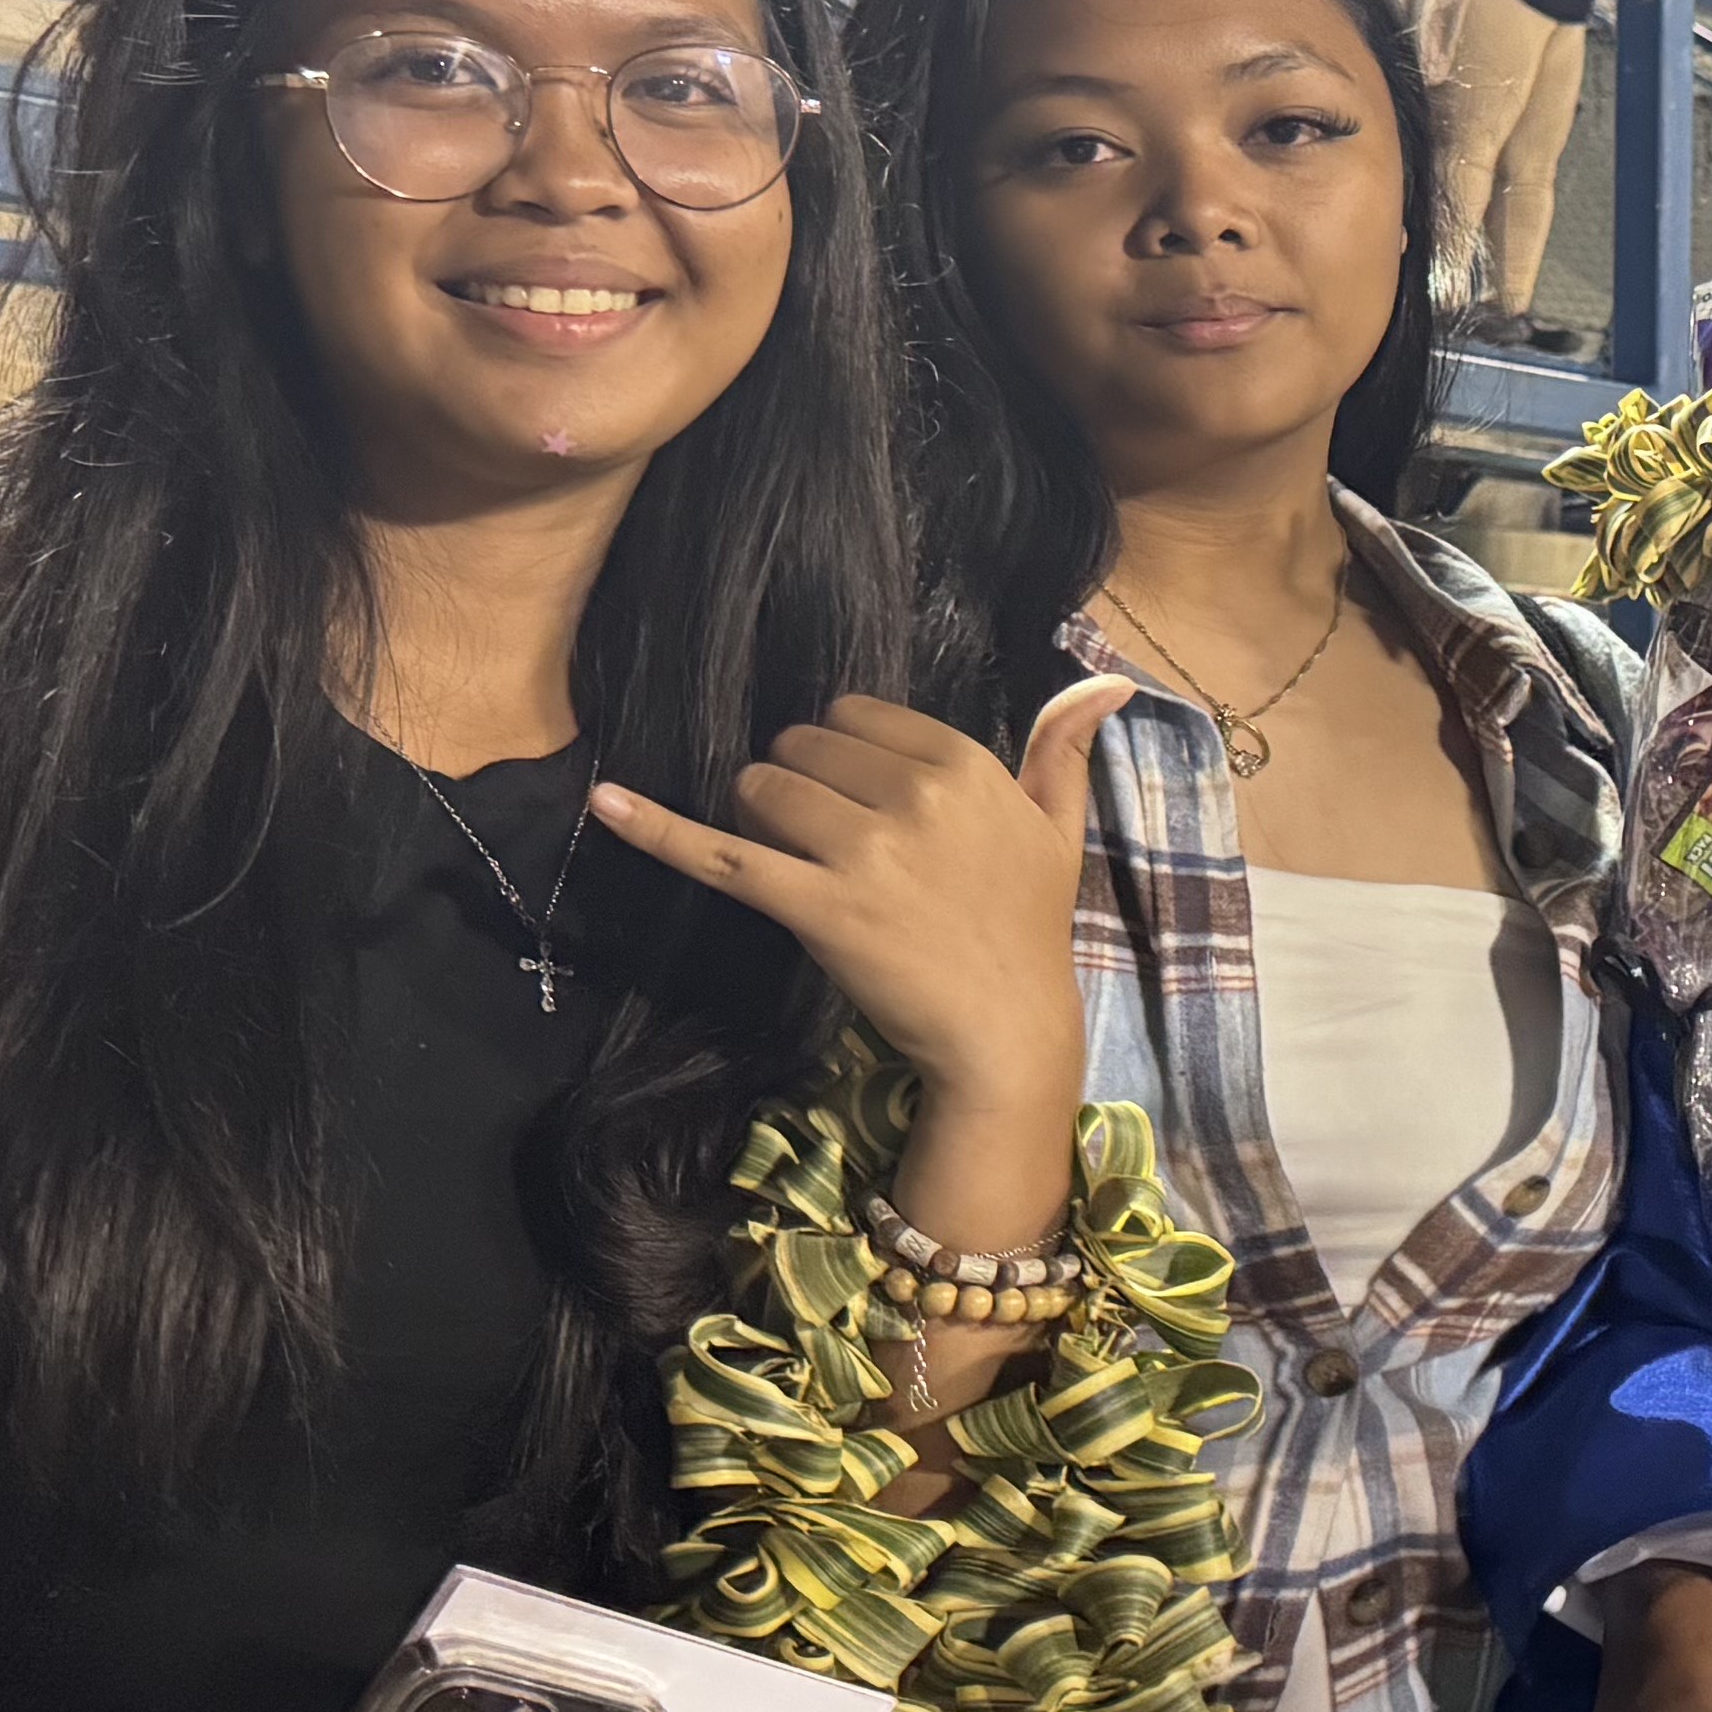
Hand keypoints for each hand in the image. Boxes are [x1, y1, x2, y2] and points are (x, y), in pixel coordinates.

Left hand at [591, 680, 1127, 1128]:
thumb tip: (1106, 681)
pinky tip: (606, 801)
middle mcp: (915, 796)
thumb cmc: (1027, 929)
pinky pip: (722, 853)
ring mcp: (862, 851)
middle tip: (827, 840)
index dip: (844, 755)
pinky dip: (658, 827)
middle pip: (800, 746)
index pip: (856, 715)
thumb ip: (1064, 751)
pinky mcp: (815, 906)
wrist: (1007, 1031)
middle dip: (797, 781)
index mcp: (966, 765)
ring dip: (758, 814)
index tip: (859, 798)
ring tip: (794, 859)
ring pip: (761, 787)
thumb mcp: (1058, 831)